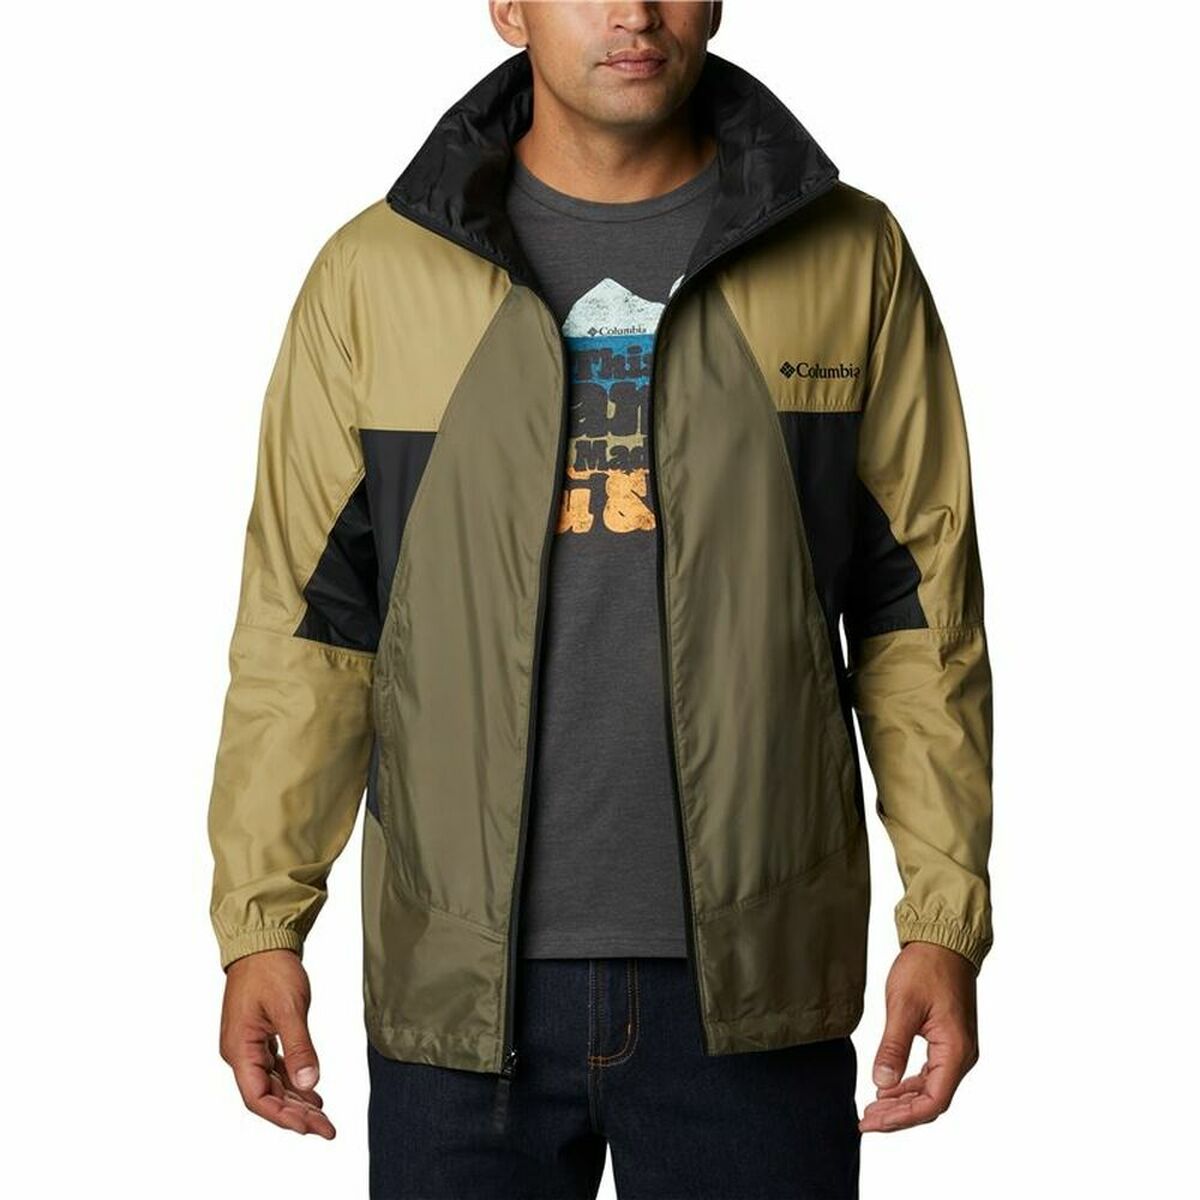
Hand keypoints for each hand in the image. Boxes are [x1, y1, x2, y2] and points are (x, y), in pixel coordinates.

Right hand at [218, 948, 335, 1137]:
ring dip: (296, 1102)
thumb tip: (309, 1084)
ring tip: (323, 1117)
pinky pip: (276, 1068)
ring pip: (272, 1085)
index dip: (284, 1117)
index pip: (258, 1098)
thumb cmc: (270, 969)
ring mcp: (249, 1045)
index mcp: (239, 1049)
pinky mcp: (259, 1037)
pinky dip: (294, 1082)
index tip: (311, 1127)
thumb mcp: (289, 1007)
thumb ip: (299, 1047)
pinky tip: (311, 1093)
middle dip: (296, 1116)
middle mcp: (240, 1053)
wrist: (262, 943)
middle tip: (327, 1128)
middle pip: (266, 1096)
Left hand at [858, 941, 978, 1133]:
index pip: (932, 1101)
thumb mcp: (903, 1005)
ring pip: (930, 1090)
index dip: (901, 1117)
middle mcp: (962, 1057)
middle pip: (931, 1101)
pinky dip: (908, 1085)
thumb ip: (893, 1047)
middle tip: (866, 1120)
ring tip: (872, 1108)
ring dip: (902, 1101)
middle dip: (898, 1114)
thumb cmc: (926, 967)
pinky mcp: (948, 1042)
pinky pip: (930, 1075)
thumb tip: (881, 1082)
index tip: (872, 1121)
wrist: (943, 942)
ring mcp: (956, 1051)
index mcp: (955, 1051)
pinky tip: (888, 1087)